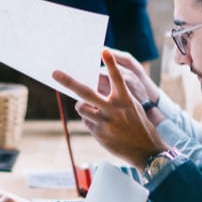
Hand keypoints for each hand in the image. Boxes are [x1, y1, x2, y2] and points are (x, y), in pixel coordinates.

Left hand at [53, 49, 166, 169]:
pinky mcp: (99, 133)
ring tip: (93, 110)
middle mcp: (114, 109)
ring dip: (83, 107)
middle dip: (69, 82)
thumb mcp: (132, 107)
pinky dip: (90, 121)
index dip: (111, 64)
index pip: (117, 78)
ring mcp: (105, 122)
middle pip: (86, 92)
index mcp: (125, 99)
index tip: (104, 50)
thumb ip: (116, 96)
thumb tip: (95, 86)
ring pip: (81, 108)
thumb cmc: (138, 125)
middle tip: (56, 73)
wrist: (146, 151)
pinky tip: (102, 126)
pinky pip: (86, 122)